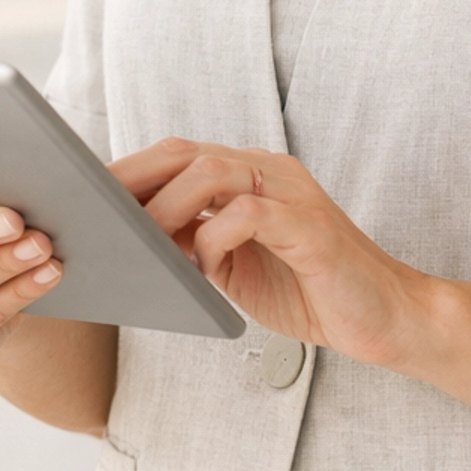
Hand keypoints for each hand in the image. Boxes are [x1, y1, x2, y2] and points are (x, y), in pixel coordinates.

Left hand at [112, 140, 426, 366]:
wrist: (385, 317)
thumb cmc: (309, 291)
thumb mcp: (234, 267)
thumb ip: (194, 244)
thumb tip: (133, 239)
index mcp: (250, 177)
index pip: (177, 156)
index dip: (129, 171)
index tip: (85, 197)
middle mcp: (269, 172)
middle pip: (185, 152)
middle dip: (133, 179)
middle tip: (96, 213)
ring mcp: (291, 194)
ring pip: (212, 171)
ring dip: (167, 207)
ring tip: (143, 243)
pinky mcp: (308, 226)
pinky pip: (249, 213)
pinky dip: (215, 236)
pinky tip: (204, 266)